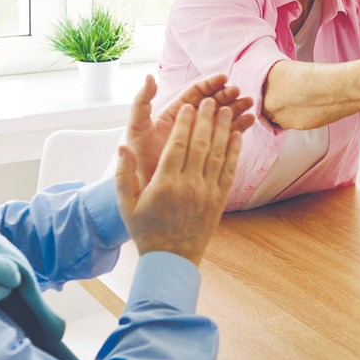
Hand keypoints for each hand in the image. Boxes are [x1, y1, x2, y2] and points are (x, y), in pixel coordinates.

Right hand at [115, 98, 242, 266]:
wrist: (171, 259)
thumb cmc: (146, 230)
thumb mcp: (127, 204)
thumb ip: (123, 174)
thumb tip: (122, 146)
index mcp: (165, 184)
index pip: (177, 146)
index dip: (184, 124)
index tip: (188, 106)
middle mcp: (189, 185)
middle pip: (201, 145)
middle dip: (206, 120)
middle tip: (210, 100)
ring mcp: (207, 192)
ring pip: (218, 155)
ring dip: (224, 130)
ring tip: (226, 110)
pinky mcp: (219, 200)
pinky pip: (229, 171)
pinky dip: (235, 152)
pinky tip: (237, 135)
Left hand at [124, 74, 255, 189]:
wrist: (150, 191)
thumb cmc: (140, 159)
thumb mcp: (137, 128)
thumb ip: (142, 102)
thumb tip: (149, 77)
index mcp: (175, 113)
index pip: (195, 94)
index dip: (210, 84)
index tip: (223, 79)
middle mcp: (191, 123)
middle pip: (212, 103)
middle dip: (226, 95)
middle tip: (238, 92)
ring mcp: (203, 137)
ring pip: (223, 117)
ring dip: (237, 108)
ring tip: (249, 104)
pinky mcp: (212, 152)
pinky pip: (228, 136)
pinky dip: (240, 128)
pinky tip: (250, 121)